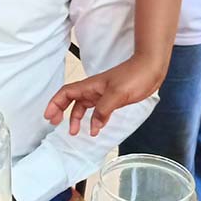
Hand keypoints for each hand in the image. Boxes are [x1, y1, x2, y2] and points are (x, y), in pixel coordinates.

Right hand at [43, 53, 165, 135]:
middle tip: (55, 124)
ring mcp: (103, 94)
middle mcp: (93, 90)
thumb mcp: (117, 94)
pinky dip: (94, 120)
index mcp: (90, 86)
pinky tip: (96, 128)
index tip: (49, 116)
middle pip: (71, 100)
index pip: (66, 93)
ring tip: (75, 132)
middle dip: (61, 111)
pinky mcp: (112, 99)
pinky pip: (98, 111)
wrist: (150, 69)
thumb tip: (93, 126)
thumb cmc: (134, 76)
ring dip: (76, 118)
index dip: (55, 103)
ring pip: (83, 107)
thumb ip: (103, 110)